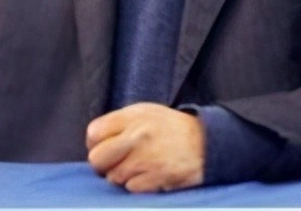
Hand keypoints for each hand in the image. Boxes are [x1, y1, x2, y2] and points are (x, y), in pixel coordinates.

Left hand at [85, 103, 204, 192]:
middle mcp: (137, 136)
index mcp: (133, 116)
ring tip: (139, 167)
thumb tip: (94, 140)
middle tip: (115, 163)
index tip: (104, 147)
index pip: (94, 133)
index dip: (95, 144)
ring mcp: (146, 158)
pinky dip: (137, 185)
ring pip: (113, 177)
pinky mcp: (156, 177)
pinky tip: (149, 175)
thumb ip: (120, 122)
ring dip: (122, 176)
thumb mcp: (146, 112)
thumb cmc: (172, 128)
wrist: (206, 142)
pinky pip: (130, 188)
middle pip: (97, 159)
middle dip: (103, 164)